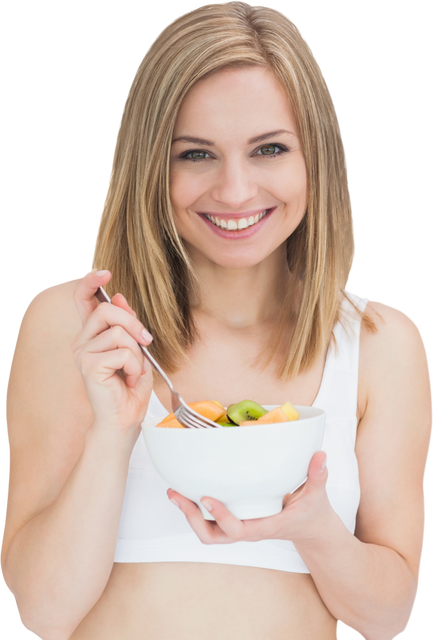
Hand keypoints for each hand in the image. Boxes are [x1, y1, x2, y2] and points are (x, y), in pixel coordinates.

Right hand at [71, 270, 154, 436]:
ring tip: (133, 371)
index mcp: (91, 334)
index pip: (83, 299)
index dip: (91, 282)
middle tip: (145, 342)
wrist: (124, 420)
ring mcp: (83, 353)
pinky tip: (129, 379)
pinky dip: (135, 366)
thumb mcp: (135, 349)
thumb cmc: (129, 387)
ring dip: (136, 353)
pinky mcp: (89, 366)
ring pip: (119, 332)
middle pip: (108, 309)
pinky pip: (123, 352)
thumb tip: (119, 296)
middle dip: (134, 323)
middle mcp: (82, 341)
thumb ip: (127, 324)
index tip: (104, 273)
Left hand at [167, 451, 331, 544]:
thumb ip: (318, 476)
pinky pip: (211, 523)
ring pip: (208, 532)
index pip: (240, 530)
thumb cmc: (312, 514)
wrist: (311, 530)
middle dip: (192, 518)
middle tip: (178, 494)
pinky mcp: (236, 521)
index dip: (221, 516)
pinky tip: (188, 490)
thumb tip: (320, 456)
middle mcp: (249, 530)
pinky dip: (196, 510)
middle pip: (213, 536)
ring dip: (189, 515)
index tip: (207, 497)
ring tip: (175, 493)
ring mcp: (241, 527)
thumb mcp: (317, 495)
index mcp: (267, 526)